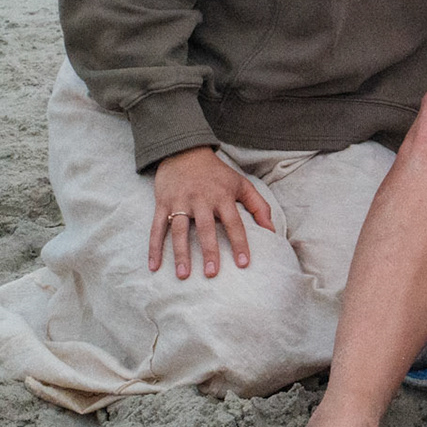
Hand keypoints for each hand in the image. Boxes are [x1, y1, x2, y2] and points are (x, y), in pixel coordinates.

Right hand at [149, 146, 274, 279]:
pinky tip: (154, 266)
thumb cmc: (217, 174)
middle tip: (212, 274)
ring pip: (179, 231)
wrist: (184, 151)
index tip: (244, 263)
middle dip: (209, 252)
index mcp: (222, 196)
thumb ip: (259, 206)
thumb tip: (272, 231)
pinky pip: (156, 228)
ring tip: (183, 275)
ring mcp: (180, 202)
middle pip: (206, 229)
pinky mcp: (162, 203)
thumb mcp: (241, 184)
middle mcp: (201, 200)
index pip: (234, 223)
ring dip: (180, 253)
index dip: (239, 243)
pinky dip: (154, 247)